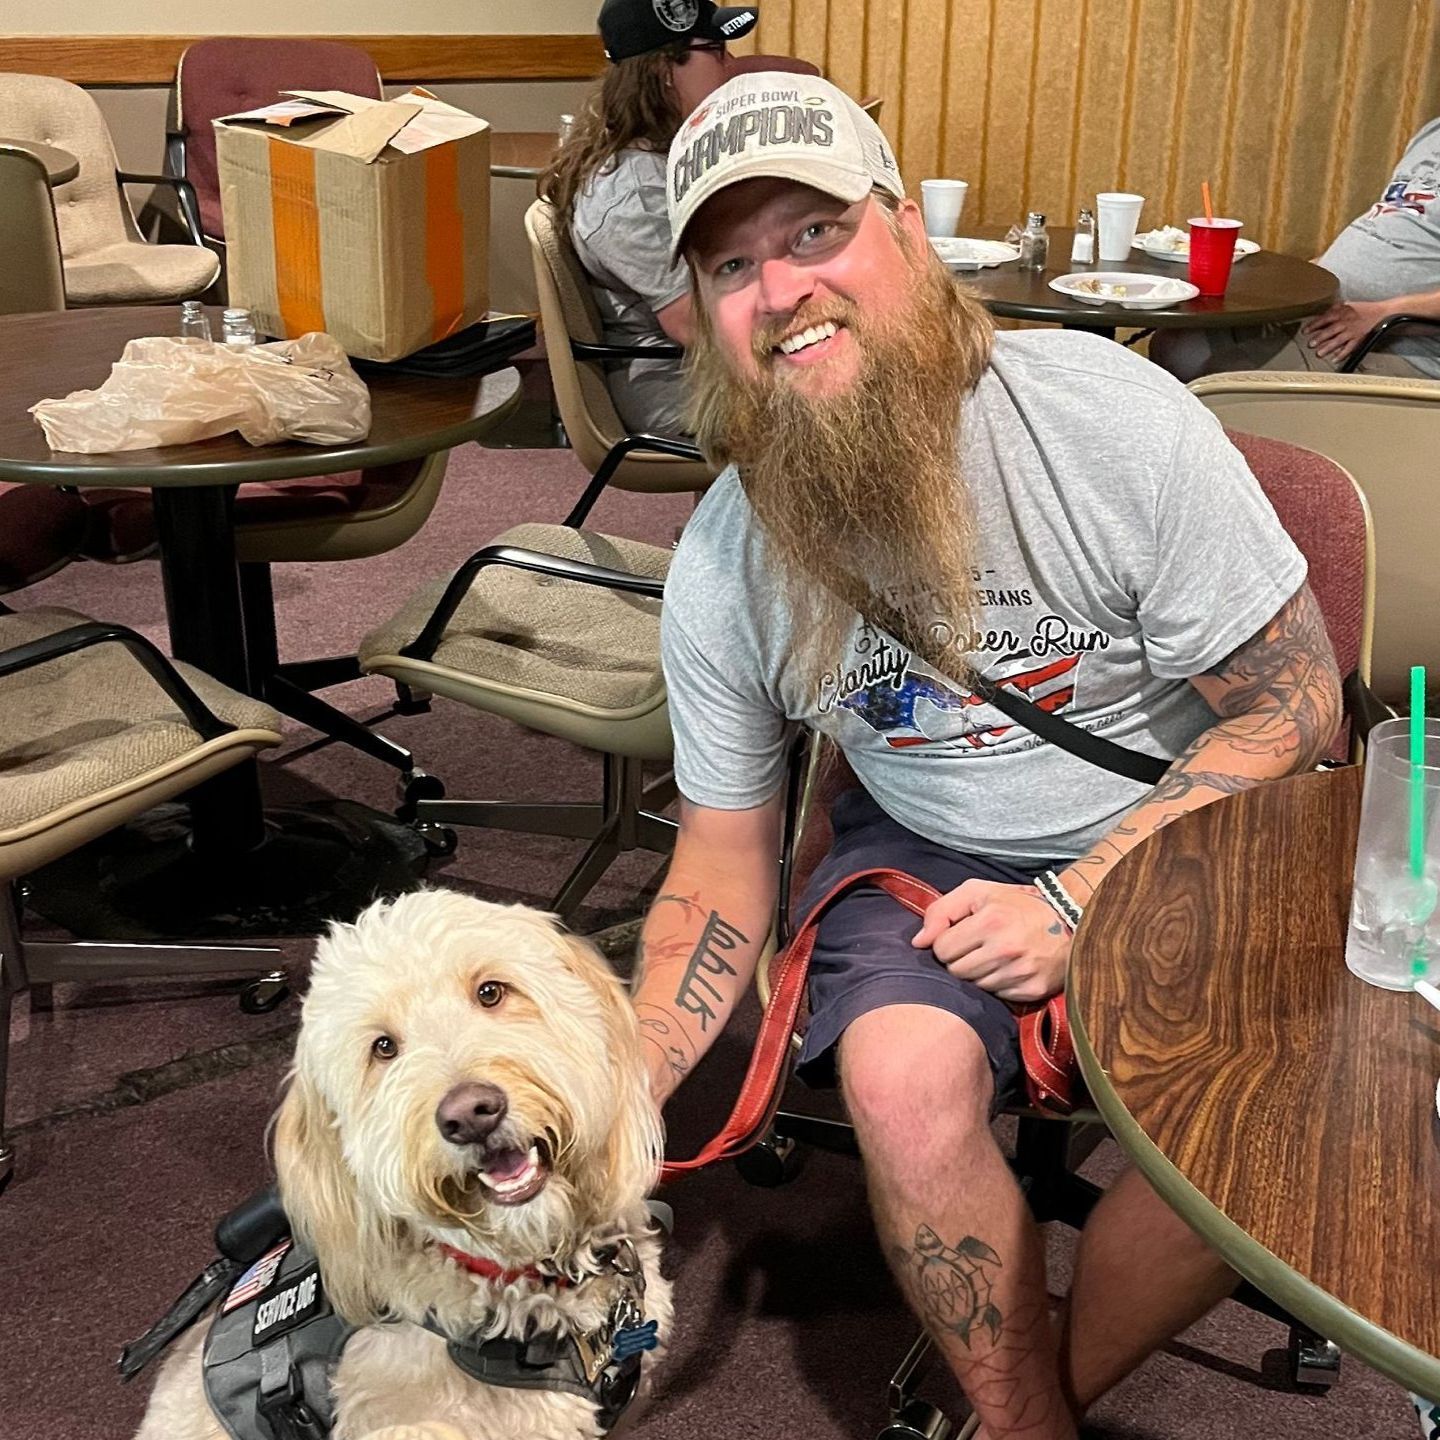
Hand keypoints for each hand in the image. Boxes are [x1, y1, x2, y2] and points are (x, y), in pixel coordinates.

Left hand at [911, 879, 1070, 1002]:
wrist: (1070, 918)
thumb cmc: (1016, 904)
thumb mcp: (978, 892)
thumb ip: (941, 910)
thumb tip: (918, 942)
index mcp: (991, 921)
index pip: (942, 949)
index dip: (946, 942)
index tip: (962, 935)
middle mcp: (1006, 949)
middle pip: (955, 971)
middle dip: (960, 959)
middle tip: (977, 947)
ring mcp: (1021, 972)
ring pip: (974, 987)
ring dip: (978, 973)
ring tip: (994, 956)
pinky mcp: (1033, 990)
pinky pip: (997, 997)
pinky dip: (998, 985)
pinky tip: (1009, 968)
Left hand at [1299, 298, 1389, 361]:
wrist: (1381, 312)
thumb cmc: (1363, 308)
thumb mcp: (1347, 304)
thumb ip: (1334, 309)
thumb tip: (1322, 314)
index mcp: (1342, 312)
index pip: (1325, 319)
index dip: (1314, 325)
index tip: (1305, 331)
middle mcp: (1346, 322)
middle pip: (1330, 331)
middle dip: (1319, 338)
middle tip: (1310, 344)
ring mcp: (1353, 331)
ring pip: (1338, 341)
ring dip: (1328, 347)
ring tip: (1319, 353)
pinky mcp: (1359, 339)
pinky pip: (1349, 348)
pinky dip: (1342, 354)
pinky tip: (1334, 359)